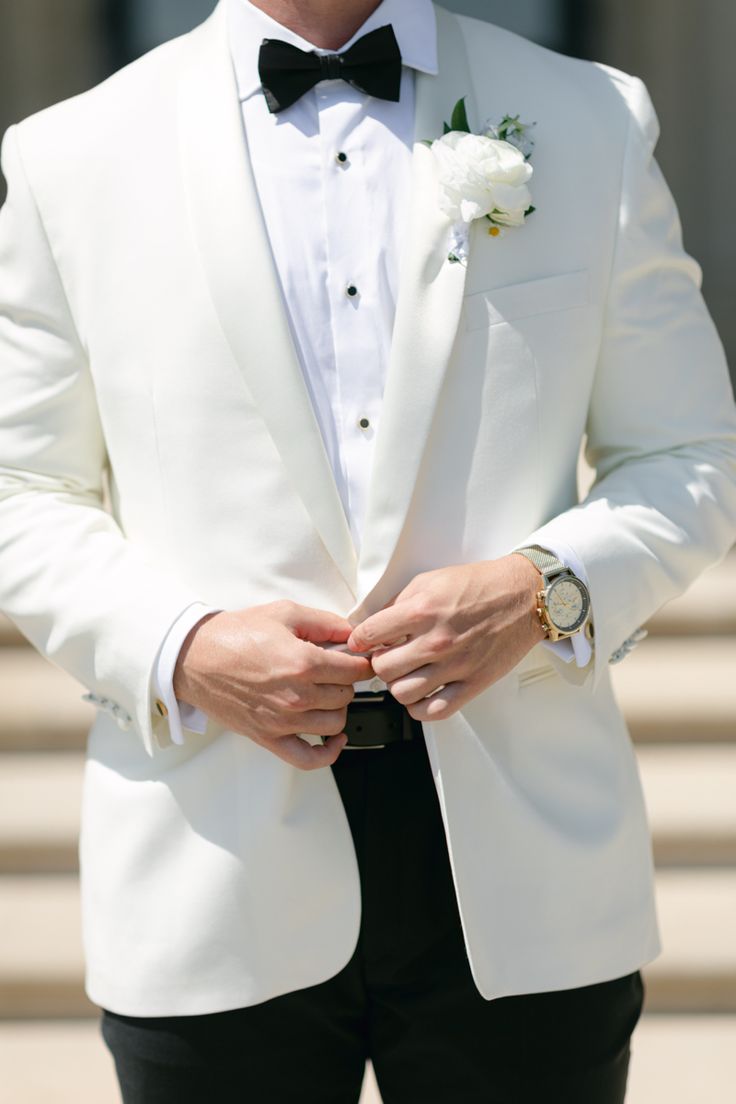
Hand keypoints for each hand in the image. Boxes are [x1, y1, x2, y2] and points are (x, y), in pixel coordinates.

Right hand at [173, 602, 372, 769]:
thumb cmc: (234, 635)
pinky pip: (308, 758)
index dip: (361, 662)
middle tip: (336, 670)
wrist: (195, 658)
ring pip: (335, 723)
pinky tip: (335, 738)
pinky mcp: (268, 737)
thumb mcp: (284, 613)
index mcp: (302, 663)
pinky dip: (328, 753)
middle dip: (346, 681)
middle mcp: (296, 696)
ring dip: (337, 708)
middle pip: (346, 695)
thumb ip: (324, 622)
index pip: (354, 670)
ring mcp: (282, 721)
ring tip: (327, 693)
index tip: (359, 659)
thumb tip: (352, 633)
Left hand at [347, 556, 544, 721]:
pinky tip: (422, 694)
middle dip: (380, 663)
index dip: (358, 641)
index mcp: (423, 610)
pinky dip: (420, 708)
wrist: (524, 595)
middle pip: (383, 669)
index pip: (369, 635)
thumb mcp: (431, 580)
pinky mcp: (473, 683)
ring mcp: (456, 665)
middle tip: (387, 657)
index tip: (360, 643)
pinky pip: (434, 711)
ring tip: (406, 675)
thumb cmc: (479, 586)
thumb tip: (372, 624)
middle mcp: (437, 640)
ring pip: (403, 693)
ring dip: (398, 686)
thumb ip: (399, 603)